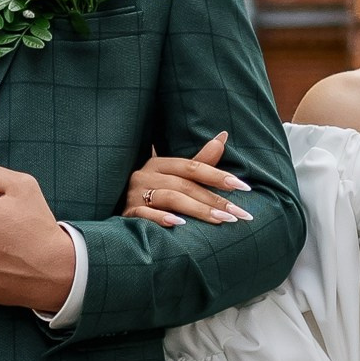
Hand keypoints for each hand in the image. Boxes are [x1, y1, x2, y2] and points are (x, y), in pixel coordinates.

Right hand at [123, 131, 248, 228]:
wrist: (116, 208)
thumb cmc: (153, 192)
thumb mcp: (174, 176)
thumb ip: (200, 161)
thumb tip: (223, 136)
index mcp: (159, 163)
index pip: (193, 166)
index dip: (218, 175)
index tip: (243, 186)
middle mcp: (146, 175)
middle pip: (185, 185)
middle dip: (214, 200)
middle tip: (239, 213)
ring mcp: (135, 194)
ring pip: (170, 198)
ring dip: (197, 210)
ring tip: (221, 220)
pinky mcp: (127, 212)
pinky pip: (145, 214)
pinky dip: (162, 218)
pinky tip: (180, 225)